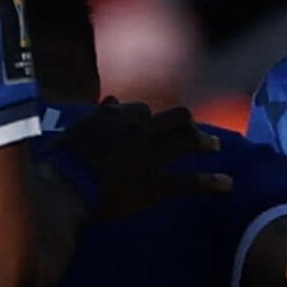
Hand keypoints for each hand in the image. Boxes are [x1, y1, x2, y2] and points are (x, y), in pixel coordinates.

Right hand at [54, 102, 227, 222]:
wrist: (64, 186)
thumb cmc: (60, 162)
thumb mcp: (76, 129)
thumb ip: (97, 115)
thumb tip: (113, 99)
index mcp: (116, 117)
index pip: (141, 110)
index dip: (150, 118)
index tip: (153, 125)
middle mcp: (139, 131)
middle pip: (175, 117)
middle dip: (188, 123)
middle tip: (197, 132)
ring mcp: (151, 157)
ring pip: (188, 140)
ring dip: (205, 142)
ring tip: (217, 147)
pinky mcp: (157, 185)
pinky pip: (191, 180)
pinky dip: (212, 181)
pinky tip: (227, 184)